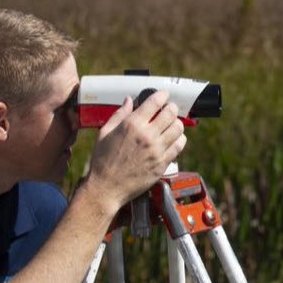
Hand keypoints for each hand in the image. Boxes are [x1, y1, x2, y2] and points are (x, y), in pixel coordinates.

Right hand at [82, 89, 186, 211]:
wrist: (106, 188)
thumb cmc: (103, 161)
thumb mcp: (105, 133)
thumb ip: (119, 114)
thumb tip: (129, 100)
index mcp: (132, 125)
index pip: (155, 102)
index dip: (162, 95)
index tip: (163, 95)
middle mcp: (147, 135)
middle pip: (171, 113)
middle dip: (171, 108)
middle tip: (168, 109)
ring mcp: (156, 150)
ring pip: (178, 128)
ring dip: (176, 123)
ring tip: (171, 124)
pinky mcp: (162, 163)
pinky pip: (179, 146)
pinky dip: (179, 139)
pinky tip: (173, 139)